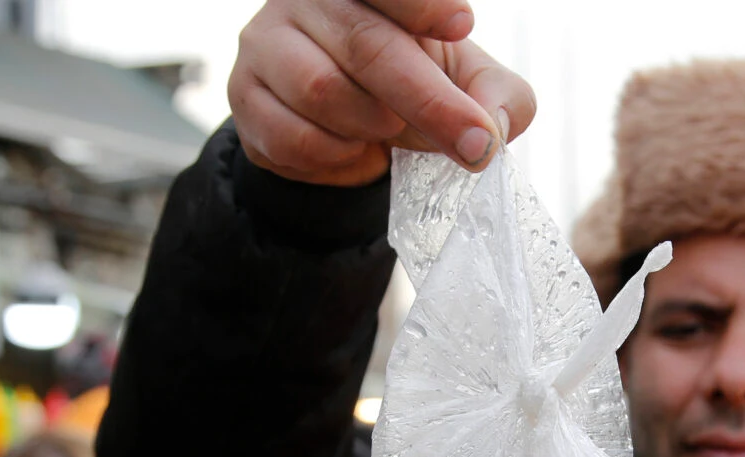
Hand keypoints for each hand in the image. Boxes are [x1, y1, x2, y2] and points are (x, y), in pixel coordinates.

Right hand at [229, 0, 536, 185]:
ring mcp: (267, 42)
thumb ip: (499, 98)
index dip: (421, 3)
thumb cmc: (414, 89)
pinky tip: (348, 145)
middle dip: (428, 101)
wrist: (346, 134)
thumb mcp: (469, 87)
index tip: (462, 24)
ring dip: (371, 125)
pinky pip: (292, 134)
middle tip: (473, 144)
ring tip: (388, 130)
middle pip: (366, 44)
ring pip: (322, 89)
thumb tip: (494, 129)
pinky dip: (334, 153)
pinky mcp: (245, 95)